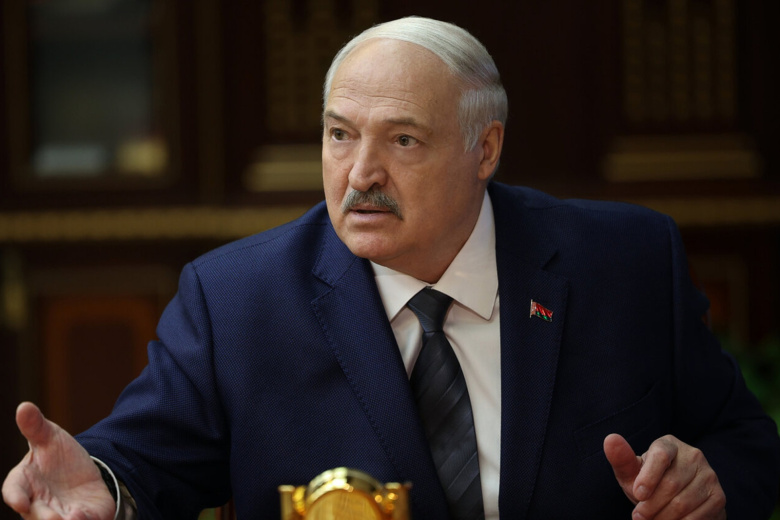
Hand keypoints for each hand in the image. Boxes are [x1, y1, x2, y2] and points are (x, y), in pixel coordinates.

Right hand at [2, 402, 115, 519]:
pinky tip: (86, 515)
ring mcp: (59, 514)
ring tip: (72, 518)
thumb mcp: (50, 438)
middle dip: (44, 517)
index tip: (20, 502)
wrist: (85, 472)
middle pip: (36, 515)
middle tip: (54, 518)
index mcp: (25, 483)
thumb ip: (36, 427)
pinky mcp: (82, 518)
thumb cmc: (57, 456)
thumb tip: (24, 406)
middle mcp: (38, 503)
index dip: (16, 497)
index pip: (14, 491)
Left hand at [604, 433, 725, 518]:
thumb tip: (610, 439)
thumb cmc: (647, 483)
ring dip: (663, 518)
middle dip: (651, 505)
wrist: (675, 500)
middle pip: (671, 484)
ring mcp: (709, 475)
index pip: (660, 456)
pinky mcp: (718, 496)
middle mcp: (693, 455)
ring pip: (683, 503)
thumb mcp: (632, 472)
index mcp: (669, 444)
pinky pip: (698, 516)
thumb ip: (621, 459)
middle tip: (638, 517)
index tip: (637, 495)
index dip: (648, 477)